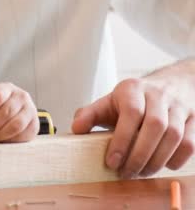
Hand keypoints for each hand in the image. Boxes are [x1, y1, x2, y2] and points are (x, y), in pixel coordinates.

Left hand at [0, 83, 38, 143]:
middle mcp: (21, 97)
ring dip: (0, 135)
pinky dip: (10, 140)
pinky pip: (23, 135)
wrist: (17, 112)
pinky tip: (1, 141)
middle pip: (6, 112)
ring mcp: (30, 110)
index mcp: (7, 88)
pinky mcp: (34, 125)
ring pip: (16, 125)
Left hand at [72, 60, 194, 178]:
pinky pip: (189, 144)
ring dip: (156, 160)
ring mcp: (179, 107)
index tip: (112, 162)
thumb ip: (90, 114)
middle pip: (155, 126)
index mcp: (132, 89)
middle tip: (126, 173)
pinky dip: (176, 160)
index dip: (122, 140)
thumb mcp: (108, 102)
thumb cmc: (132, 100)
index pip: (131, 113)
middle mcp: (158, 95)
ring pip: (175, 136)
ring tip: (140, 173)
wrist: (170, 86)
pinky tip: (160, 166)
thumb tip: (75, 129)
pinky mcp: (193, 120)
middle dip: (139, 155)